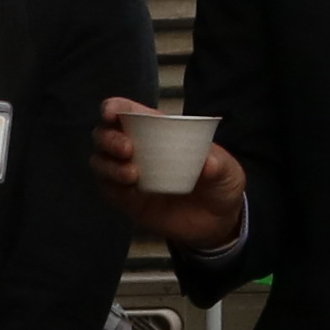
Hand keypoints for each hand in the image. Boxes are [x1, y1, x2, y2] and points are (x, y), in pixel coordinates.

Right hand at [93, 94, 243, 255]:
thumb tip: (209, 163)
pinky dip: (112, 187)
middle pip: (105, 134)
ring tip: (132, 175)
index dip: (114, 107)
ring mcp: (129, 175)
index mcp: (158, 131)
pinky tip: (129, 190)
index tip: (111, 113)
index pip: (128, 112)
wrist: (218, 222)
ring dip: (108, 165)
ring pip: (100, 161)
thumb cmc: (220, 184)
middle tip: (128, 149)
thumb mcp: (228, 172)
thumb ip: (220, 166)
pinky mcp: (128, 201)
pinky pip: (108, 190)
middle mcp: (138, 149)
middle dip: (109, 138)